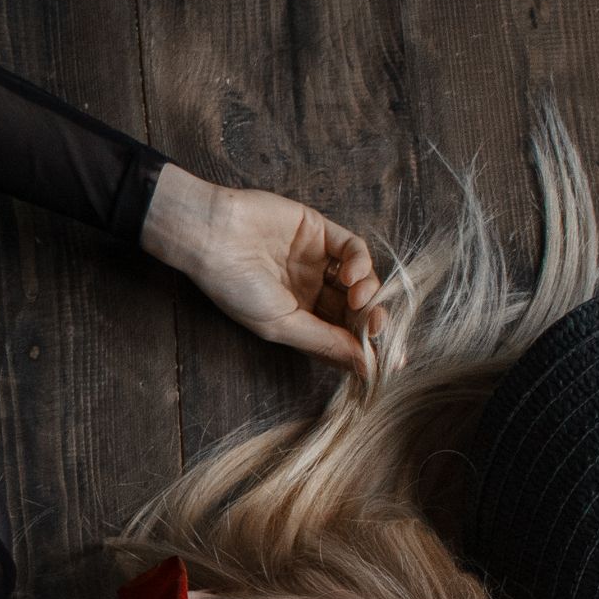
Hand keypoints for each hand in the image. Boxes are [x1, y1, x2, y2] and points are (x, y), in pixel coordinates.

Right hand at [139, 161, 383, 375]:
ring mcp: (317, 260)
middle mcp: (310, 290)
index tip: (386, 361)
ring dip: (369, 292)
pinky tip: (351, 275)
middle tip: (380, 328)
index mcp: (297, 318)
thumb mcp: (281, 326)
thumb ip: (325, 343)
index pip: (340, 336)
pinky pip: (353, 248)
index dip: (364, 347)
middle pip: (355, 309)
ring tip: (359, 299)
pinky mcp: (320, 231)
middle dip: (371, 320)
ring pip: (360, 280)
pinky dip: (361, 262)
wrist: (213, 237)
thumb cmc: (235, 287)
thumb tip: (366, 367)